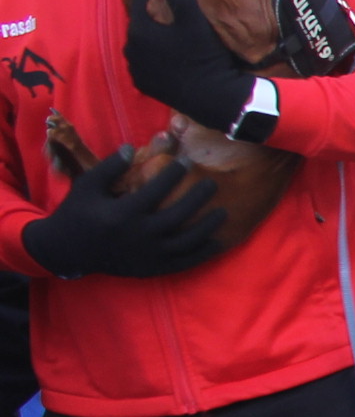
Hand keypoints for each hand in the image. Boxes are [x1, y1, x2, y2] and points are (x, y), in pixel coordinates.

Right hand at [20, 148, 223, 278]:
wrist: (68, 250)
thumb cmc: (78, 212)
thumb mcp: (87, 185)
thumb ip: (110, 166)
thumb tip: (133, 147)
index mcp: (122, 213)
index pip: (156, 190)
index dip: (174, 174)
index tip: (187, 162)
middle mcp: (138, 236)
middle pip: (178, 214)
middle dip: (199, 197)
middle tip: (214, 184)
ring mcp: (148, 255)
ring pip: (187, 241)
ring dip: (208, 226)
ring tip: (223, 211)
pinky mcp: (153, 268)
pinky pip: (185, 262)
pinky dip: (204, 252)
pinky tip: (219, 240)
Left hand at [121, 0, 257, 131]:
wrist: (211, 97)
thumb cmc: (203, 57)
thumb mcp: (195, 23)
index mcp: (139, 30)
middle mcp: (130, 49)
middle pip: (140, 22)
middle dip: (153, 15)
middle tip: (174, 13)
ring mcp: (135, 69)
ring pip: (141, 44)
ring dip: (153, 38)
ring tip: (173, 37)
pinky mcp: (143, 84)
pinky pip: (145, 64)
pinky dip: (154, 58)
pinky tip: (170, 58)